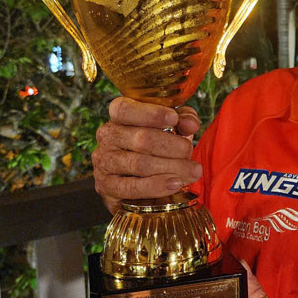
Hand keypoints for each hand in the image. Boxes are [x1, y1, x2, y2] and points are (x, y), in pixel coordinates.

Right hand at [91, 97, 201, 213]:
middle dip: (172, 146)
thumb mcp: (171, 125)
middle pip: (141, 138)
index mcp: (118, 116)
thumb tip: (190, 124)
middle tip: (190, 151)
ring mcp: (104, 162)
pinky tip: (176, 184)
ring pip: (139, 164)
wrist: (136, 180)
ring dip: (171, 167)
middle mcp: (107, 136)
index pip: (125, 109)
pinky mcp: (106, 186)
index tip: (174, 119)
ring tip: (193, 171)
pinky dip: (156, 186)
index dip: (150, 114)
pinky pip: (132, 187)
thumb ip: (183, 119)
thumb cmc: (155, 144)